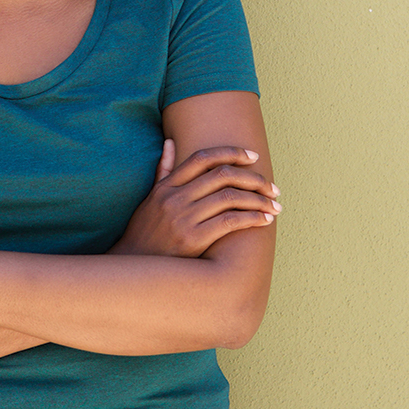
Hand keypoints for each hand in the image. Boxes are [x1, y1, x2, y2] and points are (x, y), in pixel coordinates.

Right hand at [109, 141, 280, 257]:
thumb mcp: (150, 198)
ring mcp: (183, 218)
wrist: (133, 266)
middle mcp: (175, 198)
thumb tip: (171, 142)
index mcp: (167, 186)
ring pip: (230, 198)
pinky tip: (265, 220)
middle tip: (272, 187)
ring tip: (275, 205)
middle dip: (253, 179)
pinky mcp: (193, 240)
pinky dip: (252, 218)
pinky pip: (230, 222)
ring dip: (258, 200)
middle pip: (222, 176)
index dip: (231, 153)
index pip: (203, 158)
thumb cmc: (144, 232)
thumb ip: (163, 170)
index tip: (253, 157)